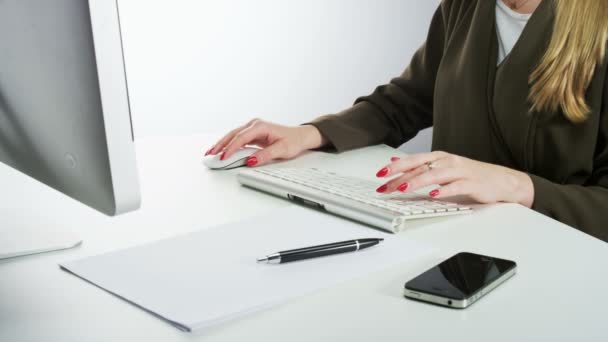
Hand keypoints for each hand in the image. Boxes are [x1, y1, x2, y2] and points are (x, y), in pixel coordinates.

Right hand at [205, 119, 326, 166]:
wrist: (300, 136)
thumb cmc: (293, 141)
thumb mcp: (281, 150)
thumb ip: (265, 155)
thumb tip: (250, 161)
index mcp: (260, 126)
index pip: (241, 138)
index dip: (231, 148)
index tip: (223, 157)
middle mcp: (254, 125)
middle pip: (233, 135)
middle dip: (220, 145)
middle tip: (210, 155)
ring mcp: (252, 128)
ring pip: (233, 136)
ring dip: (222, 144)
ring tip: (210, 153)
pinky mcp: (252, 134)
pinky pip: (237, 139)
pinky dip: (228, 145)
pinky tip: (221, 151)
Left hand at [374, 151, 534, 206]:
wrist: (503, 181)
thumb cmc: (471, 175)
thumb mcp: (443, 167)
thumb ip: (420, 165)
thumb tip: (395, 161)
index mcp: (440, 157)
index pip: (413, 160)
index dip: (395, 166)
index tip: (379, 174)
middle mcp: (448, 161)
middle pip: (420, 166)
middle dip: (400, 174)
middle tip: (384, 182)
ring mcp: (460, 171)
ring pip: (435, 174)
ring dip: (417, 181)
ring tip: (403, 188)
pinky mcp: (472, 184)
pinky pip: (456, 186)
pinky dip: (444, 190)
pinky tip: (433, 195)